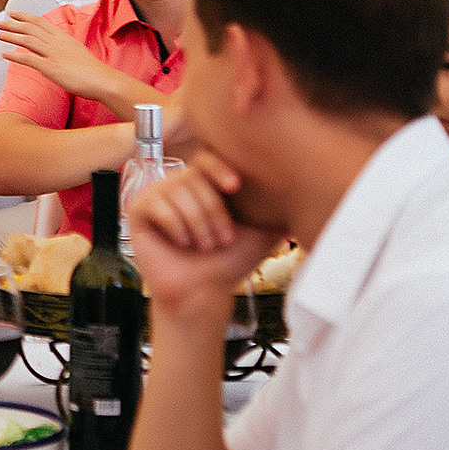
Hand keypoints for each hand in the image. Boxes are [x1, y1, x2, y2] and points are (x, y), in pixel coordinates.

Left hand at [0, 12, 119, 100]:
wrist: (102, 80)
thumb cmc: (92, 70)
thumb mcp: (77, 53)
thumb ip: (64, 49)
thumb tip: (55, 51)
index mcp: (63, 38)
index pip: (41, 23)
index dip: (25, 17)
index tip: (12, 13)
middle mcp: (57, 43)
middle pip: (31, 29)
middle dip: (12, 24)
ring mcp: (54, 54)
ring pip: (28, 41)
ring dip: (10, 36)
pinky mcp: (51, 68)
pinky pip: (29, 60)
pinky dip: (14, 56)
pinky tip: (3, 54)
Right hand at [126, 150, 275, 322]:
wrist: (204, 292)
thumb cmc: (230, 262)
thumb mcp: (262, 230)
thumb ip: (279, 207)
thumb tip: (311, 186)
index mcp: (205, 183)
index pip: (208, 157)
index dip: (220, 168)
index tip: (235, 187)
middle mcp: (179, 184)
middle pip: (194, 177)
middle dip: (213, 213)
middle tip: (220, 240)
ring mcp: (156, 195)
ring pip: (176, 191)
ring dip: (196, 225)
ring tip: (202, 245)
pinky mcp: (137, 210)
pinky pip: (157, 205)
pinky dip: (175, 228)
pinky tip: (179, 243)